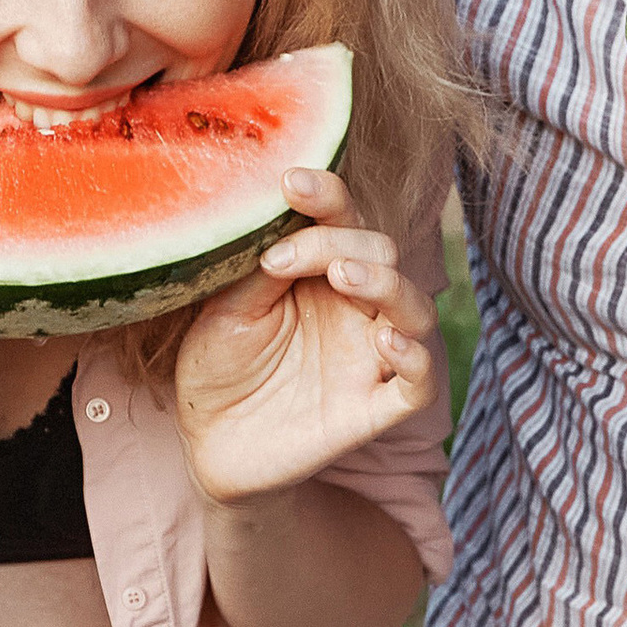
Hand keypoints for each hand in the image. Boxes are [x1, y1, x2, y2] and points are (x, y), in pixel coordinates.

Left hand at [175, 170, 438, 505]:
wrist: (208, 444)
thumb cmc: (217, 367)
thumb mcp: (224, 311)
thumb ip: (258, 271)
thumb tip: (281, 222)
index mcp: (319, 273)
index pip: (342, 220)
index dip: (327, 196)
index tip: (292, 182)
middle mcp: (353, 307)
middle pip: (383, 253)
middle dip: (343, 242)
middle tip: (287, 257)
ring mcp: (368, 357)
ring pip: (414, 308)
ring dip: (386, 284)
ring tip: (343, 276)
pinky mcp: (374, 408)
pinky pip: (418, 383)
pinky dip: (415, 359)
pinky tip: (386, 342)